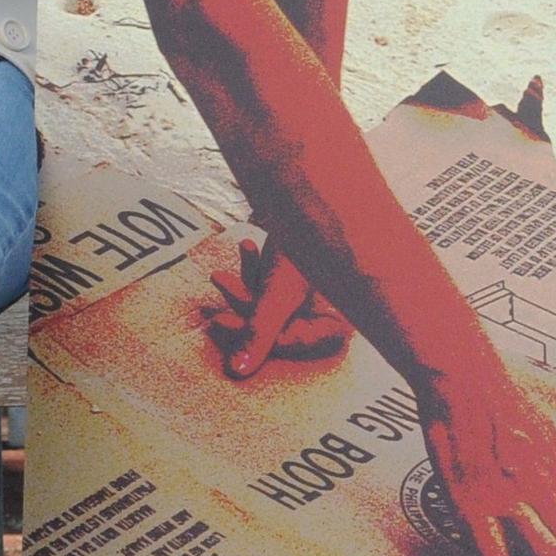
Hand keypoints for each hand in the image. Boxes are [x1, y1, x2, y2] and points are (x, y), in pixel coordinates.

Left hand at [203, 239, 348, 376]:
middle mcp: (336, 307)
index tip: (220, 323)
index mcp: (341, 321)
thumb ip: (259, 332)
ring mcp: (323, 288)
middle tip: (214, 304)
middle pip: (281, 322)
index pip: (293, 342)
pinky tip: (246, 245)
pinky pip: (277, 278)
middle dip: (244, 308)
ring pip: (275, 299)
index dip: (255, 337)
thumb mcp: (277, 294)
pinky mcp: (308, 267)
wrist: (313, 183)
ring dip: (246, 285)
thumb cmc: (307, 240)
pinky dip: (258, 268)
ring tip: (218, 275)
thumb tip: (237, 372)